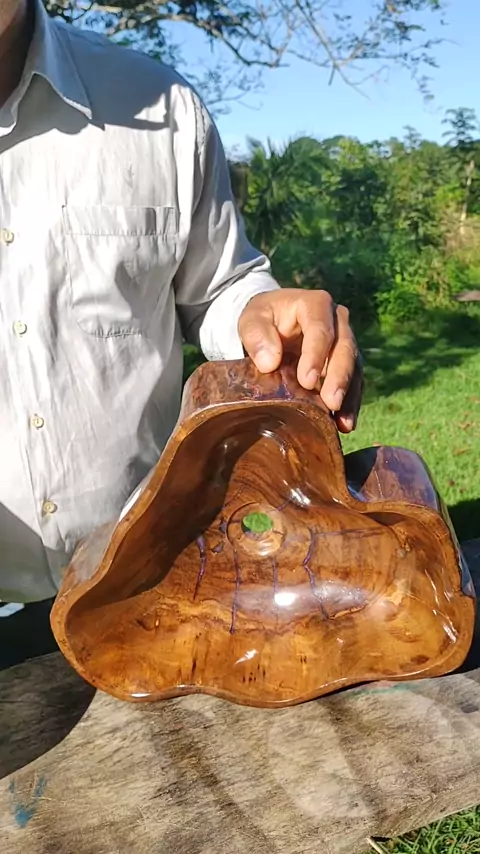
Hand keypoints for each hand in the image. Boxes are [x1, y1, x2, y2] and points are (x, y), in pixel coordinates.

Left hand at [237, 288, 362, 432]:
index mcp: (315, 303)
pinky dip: (350, 404)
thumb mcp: (251, 320)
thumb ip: (256, 335)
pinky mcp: (347, 363)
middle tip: (331, 402)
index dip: (316, 354)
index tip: (307, 380)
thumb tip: (270, 363)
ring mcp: (345, 342)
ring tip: (343, 423)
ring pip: (354, 367)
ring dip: (349, 395)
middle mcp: (337, 320)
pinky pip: (355, 382)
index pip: (320, 328)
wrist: (274, 324)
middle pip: (344, 348)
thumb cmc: (263, 319)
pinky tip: (345, 425)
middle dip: (339, 377)